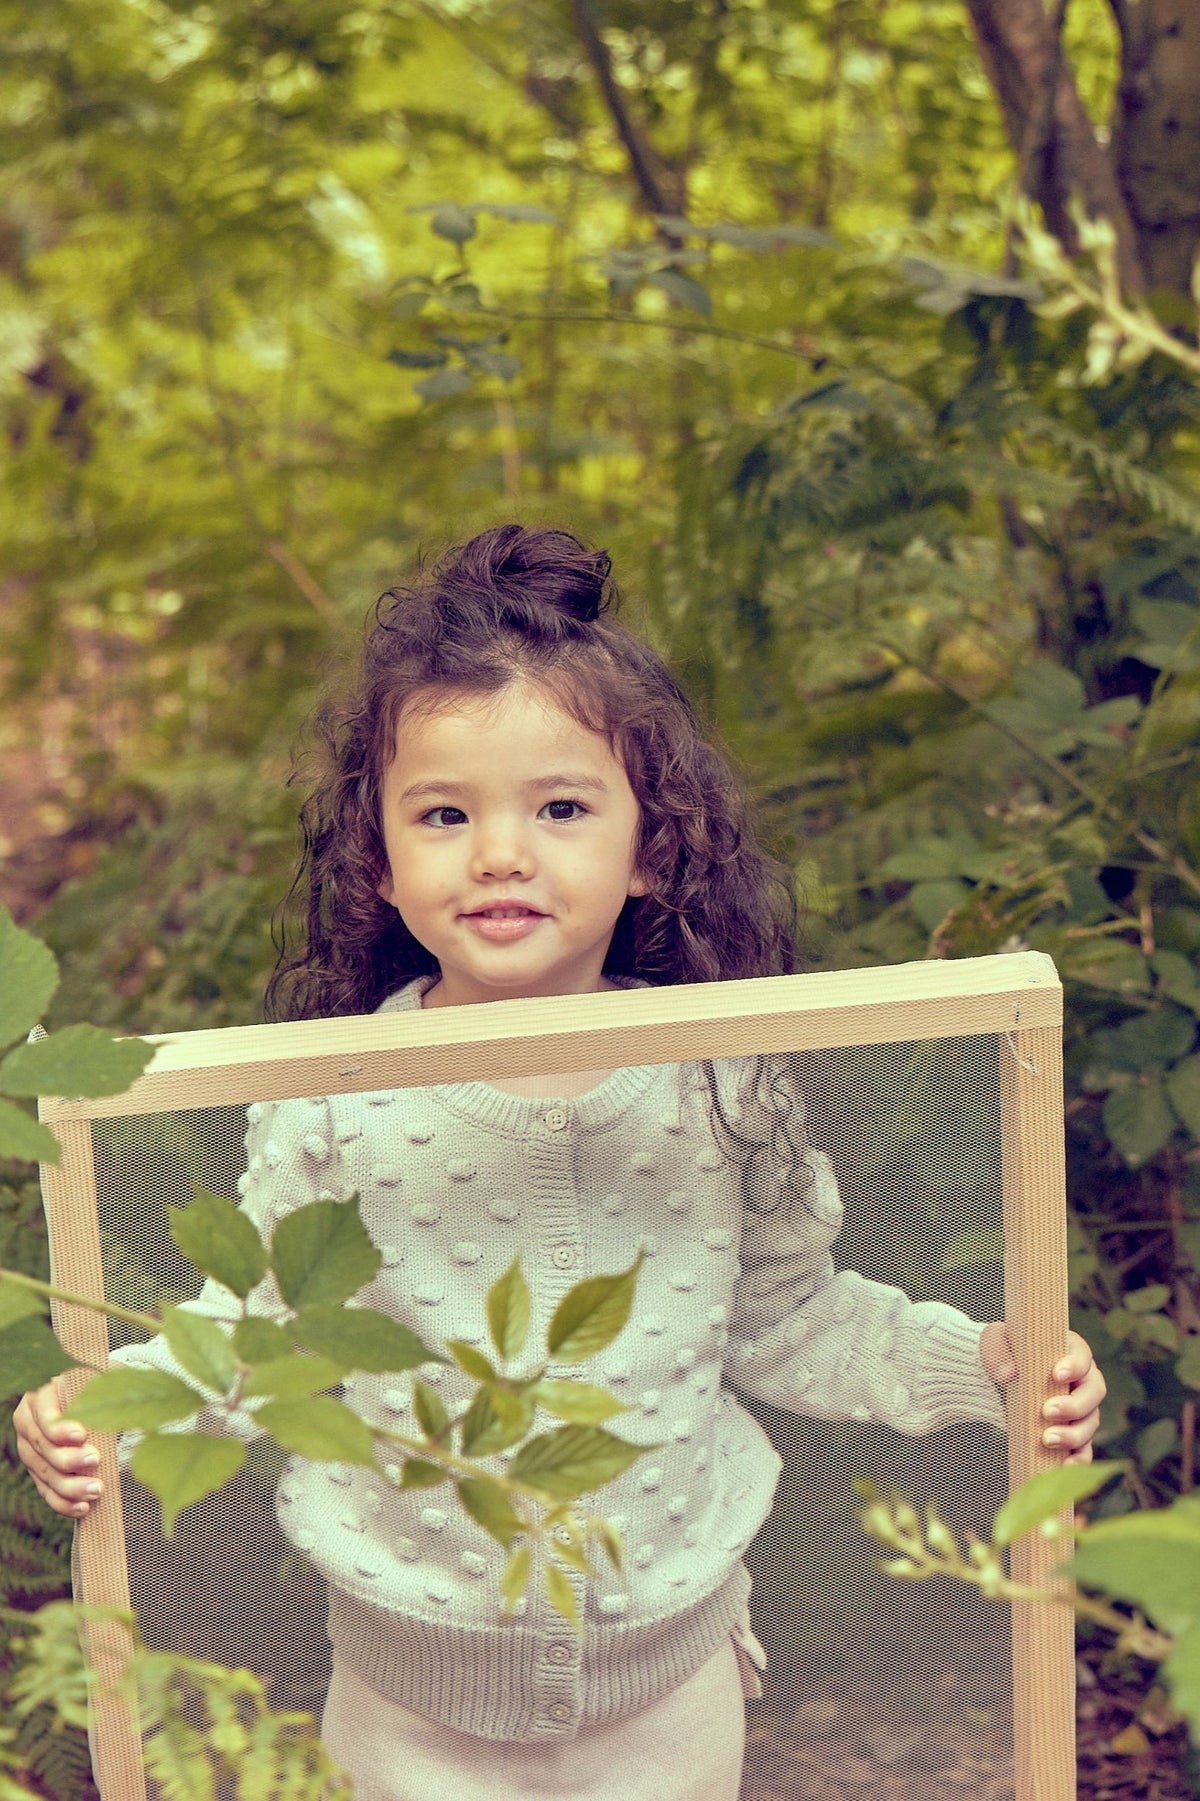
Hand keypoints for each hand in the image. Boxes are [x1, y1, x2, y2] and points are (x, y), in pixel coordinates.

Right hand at [13, 1380, 104, 1517]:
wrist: (96, 1404)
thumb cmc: (99, 1390)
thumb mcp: (101, 1382)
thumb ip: (106, 1390)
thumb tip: (128, 1404)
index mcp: (38, 1400)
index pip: (44, 1416)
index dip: (59, 1429)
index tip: (82, 1435)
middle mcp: (28, 1426)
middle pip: (43, 1448)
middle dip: (69, 1459)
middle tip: (96, 1460)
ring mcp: (31, 1452)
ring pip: (45, 1474)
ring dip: (70, 1487)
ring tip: (96, 1490)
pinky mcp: (38, 1474)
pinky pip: (47, 1492)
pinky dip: (64, 1503)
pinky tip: (83, 1507)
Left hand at [979, 1324, 1106, 1462]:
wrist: (996, 1377)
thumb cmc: (1002, 1352)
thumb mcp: (993, 1341)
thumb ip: (997, 1351)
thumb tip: (1007, 1374)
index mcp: (1069, 1350)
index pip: (1082, 1356)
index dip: (1075, 1366)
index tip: (1057, 1375)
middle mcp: (1081, 1380)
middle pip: (1094, 1393)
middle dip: (1074, 1406)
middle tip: (1047, 1412)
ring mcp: (1080, 1409)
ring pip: (1090, 1423)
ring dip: (1073, 1435)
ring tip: (1046, 1440)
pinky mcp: (1071, 1432)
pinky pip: (1084, 1449)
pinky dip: (1078, 1459)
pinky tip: (1064, 1466)